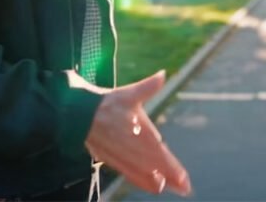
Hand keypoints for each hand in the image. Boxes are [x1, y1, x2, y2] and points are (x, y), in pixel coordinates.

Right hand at [85, 71, 191, 195]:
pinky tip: (154, 187)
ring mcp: (122, 156)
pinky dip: (142, 181)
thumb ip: (148, 86)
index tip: (184, 178)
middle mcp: (132, 147)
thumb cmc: (108, 103)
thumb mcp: (129, 93)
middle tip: (185, 189)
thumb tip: (162, 75)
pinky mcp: (112, 160)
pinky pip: (129, 174)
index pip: (159, 153)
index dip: (171, 167)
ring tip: (175, 189)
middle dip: (170, 178)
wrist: (80, 114)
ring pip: (143, 173)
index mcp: (139, 131)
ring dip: (158, 182)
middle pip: (154, 167)